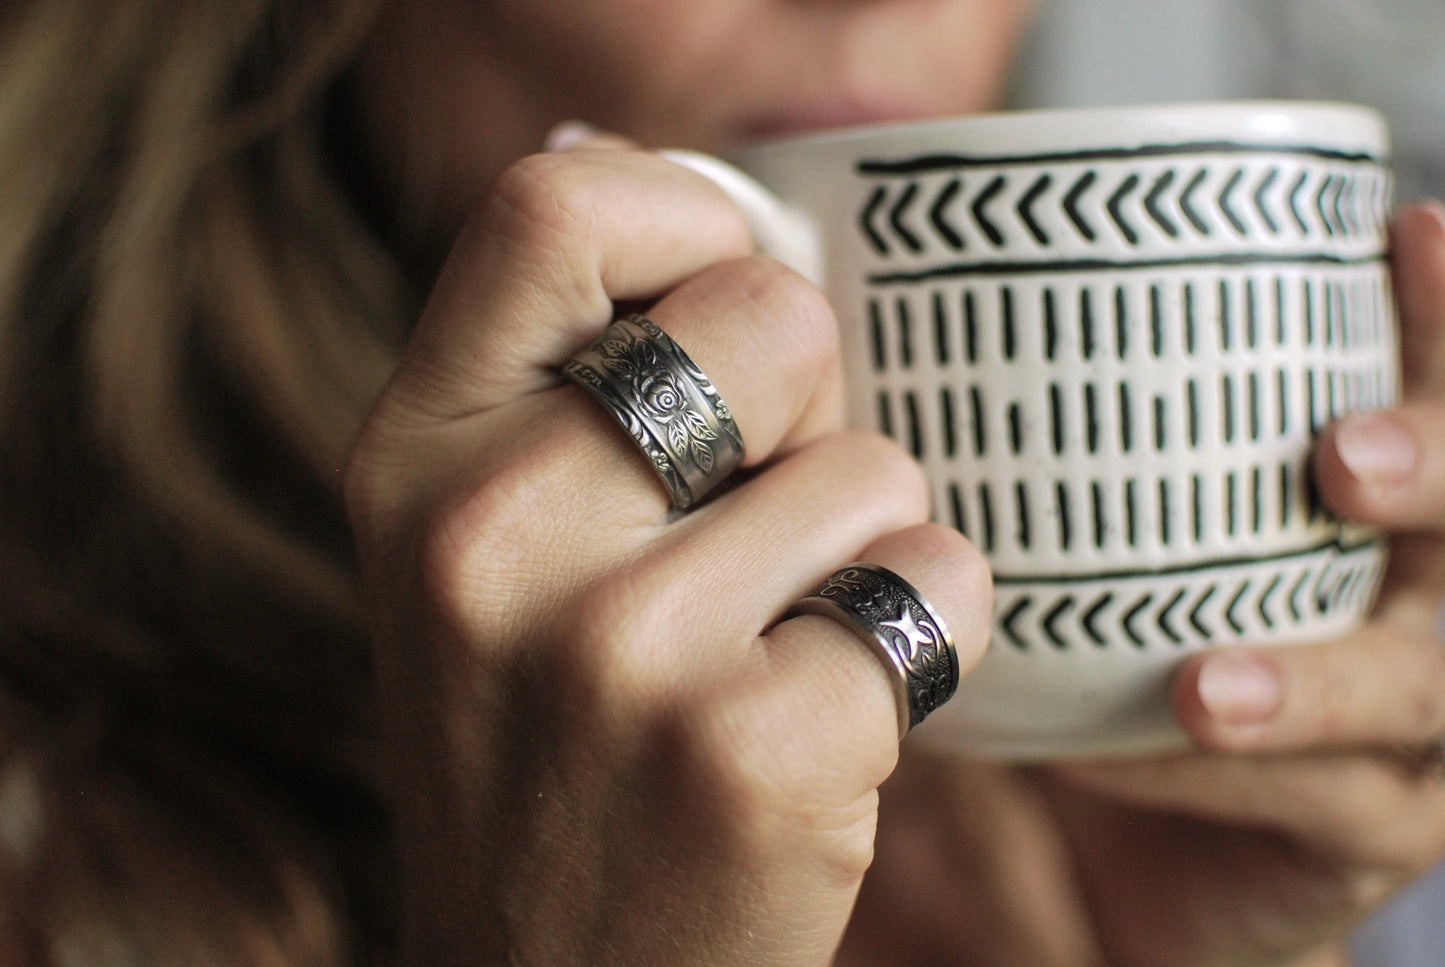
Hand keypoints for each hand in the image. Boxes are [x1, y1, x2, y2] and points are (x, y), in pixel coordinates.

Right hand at [341, 134, 992, 965]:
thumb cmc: (547, 746)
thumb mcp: (481, 551)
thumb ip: (557, 381)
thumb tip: (677, 195)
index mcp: (414, 459)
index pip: (556, 205)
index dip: (684, 216)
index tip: (721, 295)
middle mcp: (488, 535)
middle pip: (770, 315)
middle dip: (809, 399)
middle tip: (761, 507)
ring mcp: (616, 648)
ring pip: (875, 466)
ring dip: (864, 543)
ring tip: (775, 638)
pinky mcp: (748, 749)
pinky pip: (934, 586)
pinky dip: (929, 634)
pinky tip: (836, 708)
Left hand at [838, 202, 1444, 966]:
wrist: (1127, 833)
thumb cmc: (1112, 642)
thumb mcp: (1099, 529)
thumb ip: (1067, 440)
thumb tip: (925, 312)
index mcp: (1384, 501)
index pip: (1439, 391)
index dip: (1444, 317)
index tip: (1408, 231)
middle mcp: (1426, 593)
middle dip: (1434, 469)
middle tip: (1342, 454)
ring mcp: (1414, 721)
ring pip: (1421, 688)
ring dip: (1321, 679)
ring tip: (1205, 685)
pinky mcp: (1369, 823)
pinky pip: (1316, 806)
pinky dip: (1204, 777)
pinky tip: (1108, 757)